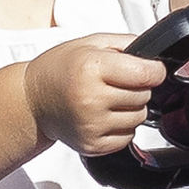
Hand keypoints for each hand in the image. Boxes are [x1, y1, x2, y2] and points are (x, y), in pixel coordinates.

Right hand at [25, 34, 167, 162]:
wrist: (32, 100)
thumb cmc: (59, 69)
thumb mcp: (90, 43)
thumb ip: (126, 43)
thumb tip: (155, 56)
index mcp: (91, 68)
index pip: (145, 74)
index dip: (155, 70)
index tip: (152, 69)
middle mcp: (91, 99)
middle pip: (144, 96)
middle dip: (138, 87)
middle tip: (116, 82)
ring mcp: (92, 125)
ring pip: (139, 118)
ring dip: (131, 108)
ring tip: (109, 99)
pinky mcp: (92, 145)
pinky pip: (128, 137)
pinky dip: (122, 126)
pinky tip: (104, 115)